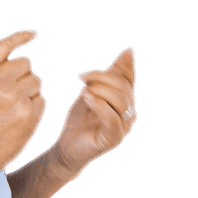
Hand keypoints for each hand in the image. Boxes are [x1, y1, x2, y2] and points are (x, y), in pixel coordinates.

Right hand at [0, 22, 46, 178]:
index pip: (7, 44)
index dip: (22, 36)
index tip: (34, 34)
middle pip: (26, 63)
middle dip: (21, 74)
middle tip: (10, 90)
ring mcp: (15, 98)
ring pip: (37, 80)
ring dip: (29, 90)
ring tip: (13, 105)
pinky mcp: (29, 114)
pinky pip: (42, 99)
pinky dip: (35, 106)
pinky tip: (20, 116)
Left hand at [51, 46, 137, 175]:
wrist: (67, 147)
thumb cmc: (80, 120)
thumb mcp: (93, 91)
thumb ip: (108, 75)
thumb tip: (129, 50)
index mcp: (126, 101)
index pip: (130, 79)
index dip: (128, 64)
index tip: (125, 50)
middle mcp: (130, 114)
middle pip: (124, 87)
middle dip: (102, 77)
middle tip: (81, 76)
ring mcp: (124, 127)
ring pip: (120, 100)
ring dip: (100, 89)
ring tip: (82, 88)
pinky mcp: (114, 139)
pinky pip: (112, 117)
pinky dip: (99, 104)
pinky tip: (85, 97)